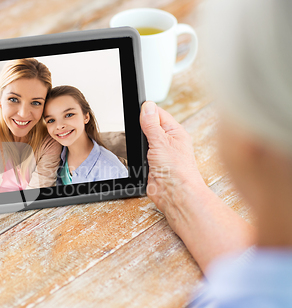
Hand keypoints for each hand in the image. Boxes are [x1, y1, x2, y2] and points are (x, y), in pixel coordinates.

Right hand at [140, 101, 254, 271]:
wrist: (175, 195)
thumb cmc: (177, 170)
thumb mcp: (161, 141)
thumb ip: (151, 124)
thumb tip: (147, 106)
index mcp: (175, 132)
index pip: (158, 114)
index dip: (147, 111)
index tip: (137, 111)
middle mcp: (169, 142)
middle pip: (150, 126)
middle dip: (141, 127)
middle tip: (137, 129)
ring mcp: (160, 154)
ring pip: (144, 141)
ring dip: (139, 142)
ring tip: (140, 145)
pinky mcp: (153, 165)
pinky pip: (142, 155)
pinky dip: (138, 155)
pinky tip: (139, 156)